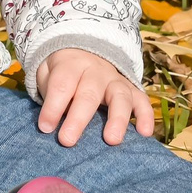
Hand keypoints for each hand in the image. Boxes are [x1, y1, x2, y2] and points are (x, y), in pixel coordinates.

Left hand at [34, 49, 155, 147]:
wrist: (85, 51)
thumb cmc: (63, 72)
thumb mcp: (48, 73)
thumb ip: (48, 92)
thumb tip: (49, 123)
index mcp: (72, 65)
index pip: (62, 85)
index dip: (53, 107)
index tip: (45, 128)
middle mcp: (96, 71)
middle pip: (89, 93)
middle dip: (78, 118)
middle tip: (67, 141)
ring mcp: (116, 80)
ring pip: (120, 96)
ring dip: (117, 119)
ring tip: (111, 140)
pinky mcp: (132, 90)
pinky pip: (142, 100)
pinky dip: (146, 115)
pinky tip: (145, 133)